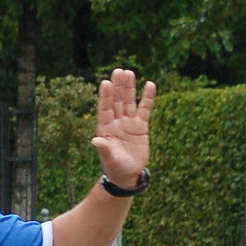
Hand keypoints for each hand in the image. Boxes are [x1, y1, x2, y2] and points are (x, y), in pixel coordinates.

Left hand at [91, 69, 154, 186]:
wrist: (128, 174)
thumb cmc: (115, 167)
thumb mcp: (109, 158)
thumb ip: (104, 148)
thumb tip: (95, 140)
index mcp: (105, 128)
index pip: (105, 109)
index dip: (105, 96)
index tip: (106, 83)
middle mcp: (116, 122)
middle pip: (117, 101)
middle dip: (118, 87)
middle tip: (118, 71)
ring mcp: (129, 123)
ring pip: (129, 102)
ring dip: (129, 88)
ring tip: (129, 72)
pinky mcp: (141, 126)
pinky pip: (145, 109)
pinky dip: (147, 98)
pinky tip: (150, 84)